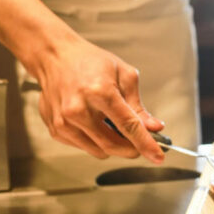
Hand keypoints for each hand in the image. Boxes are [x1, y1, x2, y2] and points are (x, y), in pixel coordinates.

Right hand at [29, 35, 164, 161]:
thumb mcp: (124, 75)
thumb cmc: (89, 62)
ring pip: (99, 151)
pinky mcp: (56, 130)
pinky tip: (95, 122)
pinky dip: (96, 141)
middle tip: (141, 142)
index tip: (158, 156)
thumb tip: (153, 128)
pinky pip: (84, 147)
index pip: (128, 126)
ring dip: (114, 145)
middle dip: (132, 149)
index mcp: (99, 92)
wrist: (55, 57)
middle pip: (113, 145)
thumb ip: (138, 106)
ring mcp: (64, 122)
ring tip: (113, 124)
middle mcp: (78, 109)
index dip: (146, 144)